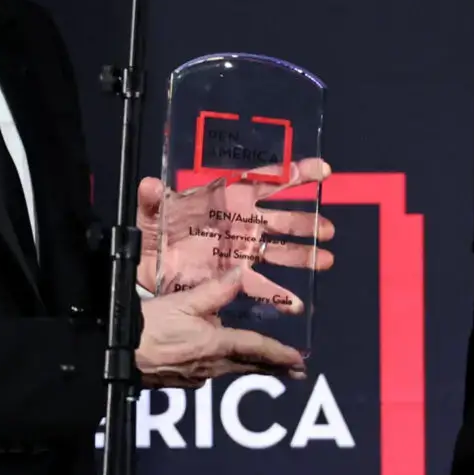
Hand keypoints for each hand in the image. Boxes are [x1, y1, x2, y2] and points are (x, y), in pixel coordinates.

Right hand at [135, 271, 307, 387]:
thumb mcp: (183, 302)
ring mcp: (196, 376)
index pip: (256, 349)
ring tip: (268, 367)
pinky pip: (211, 373)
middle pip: (249, 366)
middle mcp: (211, 366)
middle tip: (297, 372)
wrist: (115, 353)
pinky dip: (225, 366)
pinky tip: (222, 362)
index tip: (300, 361)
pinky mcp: (181, 381)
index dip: (280, 354)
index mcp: (216, 346)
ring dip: (251, 367)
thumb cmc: (148, 326)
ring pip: (231, 370)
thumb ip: (215, 290)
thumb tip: (242, 274)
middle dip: (274, 367)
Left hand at [136, 158, 336, 312]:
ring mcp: (242, 249)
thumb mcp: (152, 211)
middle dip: (306, 222)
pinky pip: (261, 285)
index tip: (322, 171)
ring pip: (280, 250)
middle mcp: (242, 222)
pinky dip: (278, 295)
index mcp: (228, 197)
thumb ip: (153, 199)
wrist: (146, 264)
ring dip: (304, 254)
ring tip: (326, 260)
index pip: (267, 181)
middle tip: (328, 229)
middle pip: (282, 218)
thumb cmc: (154, 229)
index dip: (296, 173)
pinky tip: (295, 303)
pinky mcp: (235, 276)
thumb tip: (150, 186)